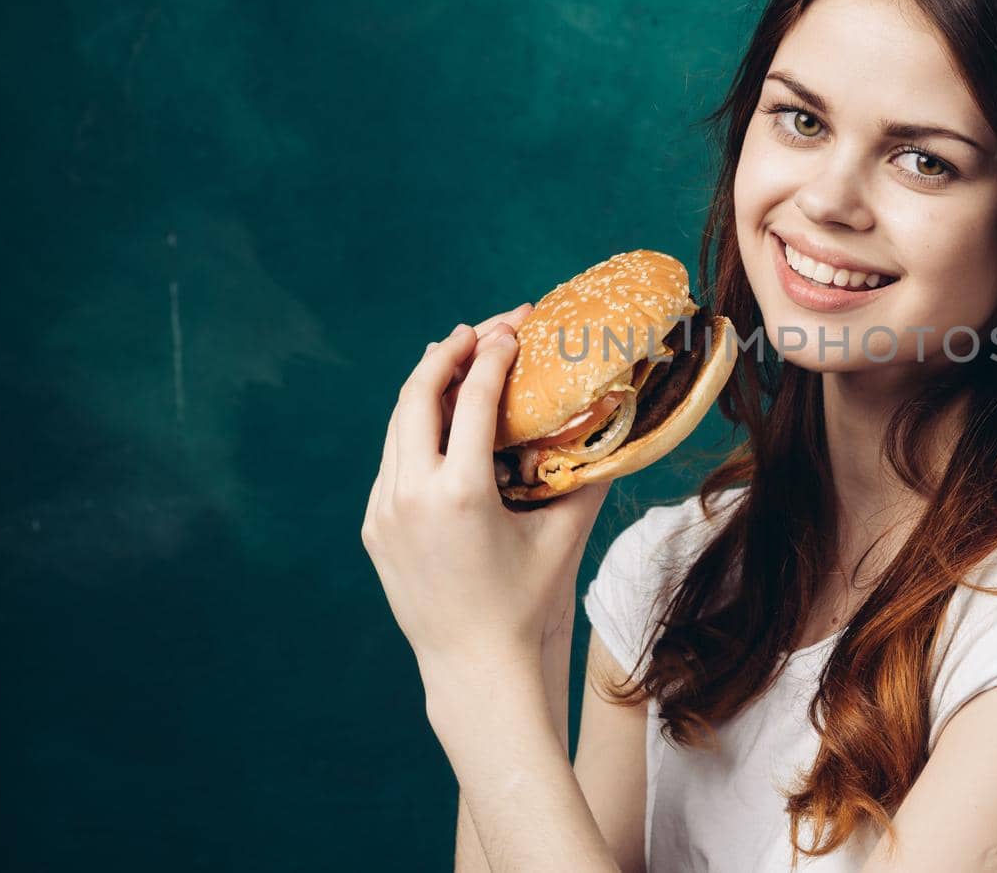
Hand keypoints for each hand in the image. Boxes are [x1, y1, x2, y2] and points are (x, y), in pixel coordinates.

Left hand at [361, 305, 612, 675]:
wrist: (475, 667)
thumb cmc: (529, 603)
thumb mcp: (563, 534)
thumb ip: (589, 476)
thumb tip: (621, 427)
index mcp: (461, 493)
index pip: (474, 400)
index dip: (494, 356)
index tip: (511, 329)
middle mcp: (412, 495)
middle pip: (418, 397)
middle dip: (447, 354)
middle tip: (476, 330)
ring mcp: (385, 511)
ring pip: (398, 426)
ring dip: (426, 387)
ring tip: (453, 358)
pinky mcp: (375, 527)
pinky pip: (393, 461)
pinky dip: (415, 429)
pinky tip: (437, 418)